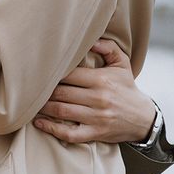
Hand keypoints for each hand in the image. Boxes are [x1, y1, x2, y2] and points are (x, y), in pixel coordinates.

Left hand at [33, 38, 155, 143]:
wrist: (144, 118)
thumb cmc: (127, 88)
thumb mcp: (122, 64)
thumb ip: (108, 47)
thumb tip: (91, 40)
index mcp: (101, 79)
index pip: (68, 74)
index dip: (52, 74)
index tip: (39, 72)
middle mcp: (98, 98)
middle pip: (61, 92)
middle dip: (43, 91)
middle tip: (29, 88)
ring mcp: (96, 117)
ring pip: (61, 111)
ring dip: (43, 107)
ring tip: (29, 103)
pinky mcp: (95, 133)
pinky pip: (70, 133)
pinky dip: (52, 128)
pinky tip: (39, 122)